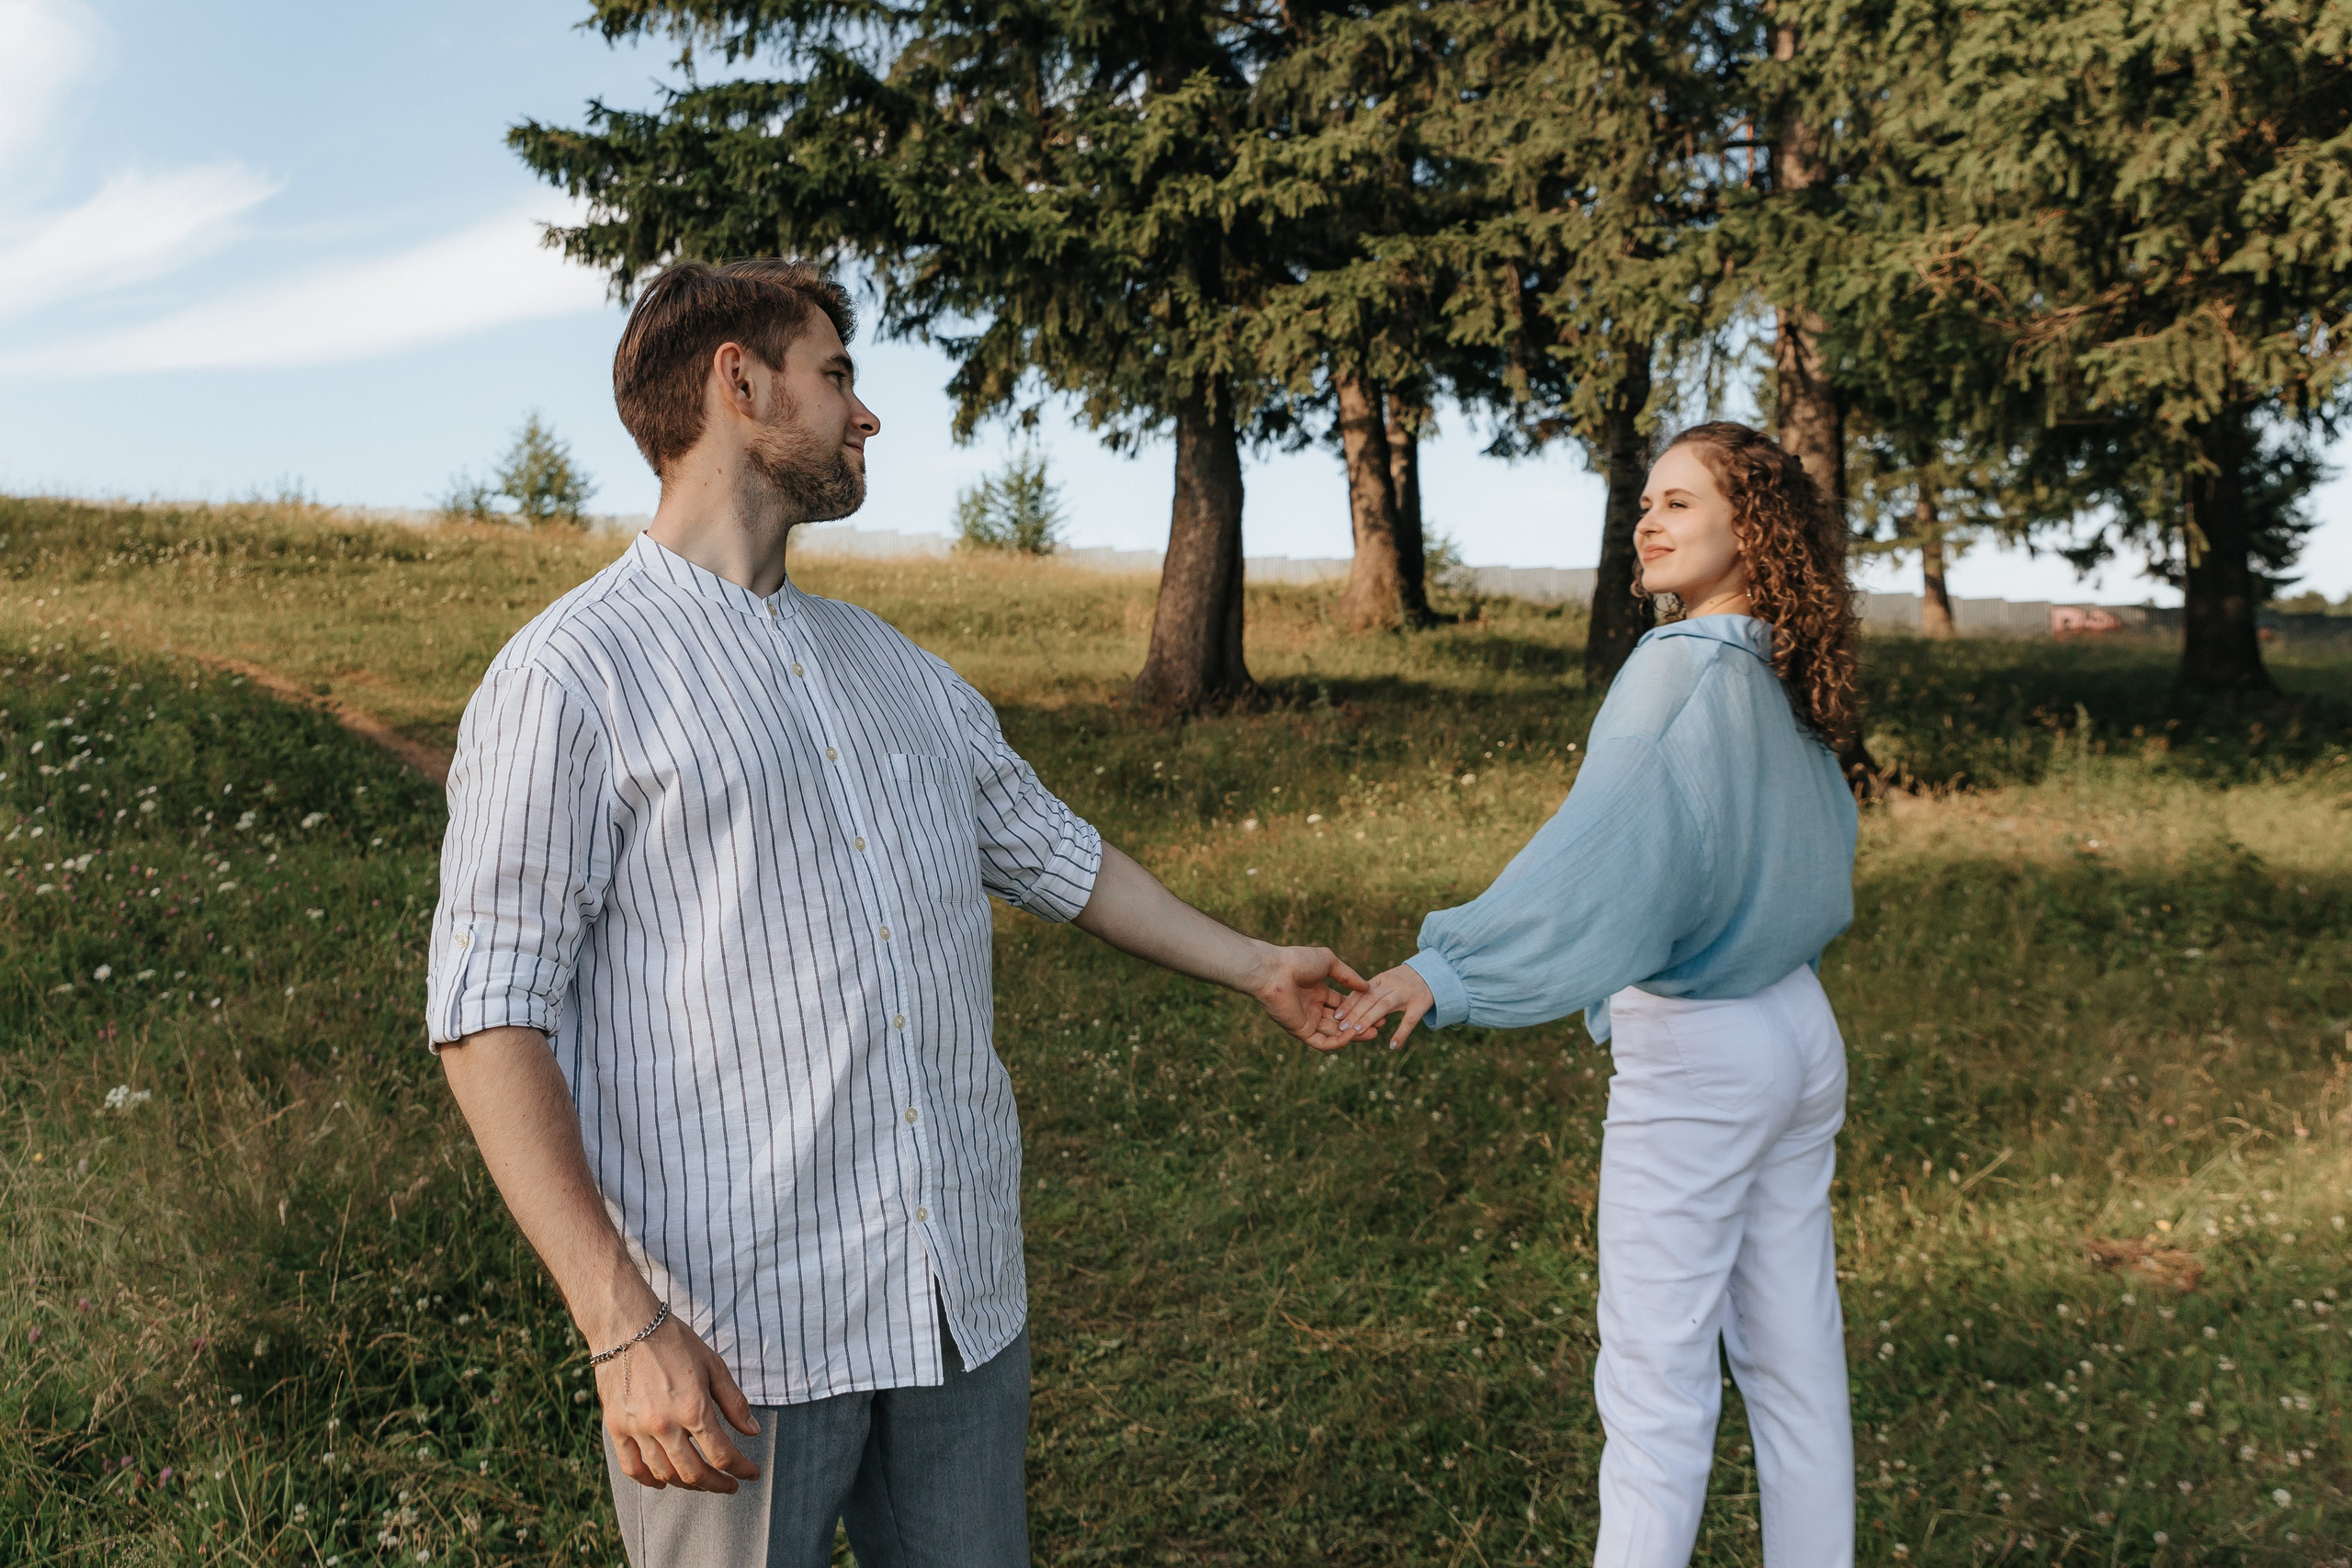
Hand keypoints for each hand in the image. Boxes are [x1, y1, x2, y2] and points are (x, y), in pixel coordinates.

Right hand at [598, 1314, 763, 1492]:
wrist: (627, 1326)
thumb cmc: (674, 1341)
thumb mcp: (713, 1364)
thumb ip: (734, 1402)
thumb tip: (752, 1432)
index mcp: (694, 1408)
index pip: (723, 1454)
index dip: (741, 1469)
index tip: (750, 1474)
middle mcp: (665, 1424)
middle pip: (694, 1473)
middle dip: (717, 1484)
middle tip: (728, 1485)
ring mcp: (638, 1429)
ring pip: (665, 1474)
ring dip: (687, 1484)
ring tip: (700, 1481)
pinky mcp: (616, 1428)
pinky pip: (632, 1467)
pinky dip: (649, 1481)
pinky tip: (662, 1482)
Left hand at [1245, 942, 1369, 1051]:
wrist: (1275, 970)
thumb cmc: (1298, 961)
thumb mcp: (1329, 962)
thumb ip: (1348, 976)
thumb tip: (1367, 987)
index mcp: (1317, 991)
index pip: (1342, 1004)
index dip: (1359, 1008)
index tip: (1377, 1009)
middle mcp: (1312, 1007)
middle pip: (1340, 1021)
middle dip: (1359, 1023)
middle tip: (1379, 1025)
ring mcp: (1306, 1020)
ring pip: (1333, 1033)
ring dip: (1353, 1035)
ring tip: (1372, 1033)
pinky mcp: (1300, 1030)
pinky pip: (1321, 1042)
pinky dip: (1337, 1042)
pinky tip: (1352, 1037)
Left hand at [1328, 963, 1434, 1050]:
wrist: (1434, 972)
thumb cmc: (1405, 981)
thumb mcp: (1387, 981)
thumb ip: (1371, 993)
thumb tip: (1348, 1009)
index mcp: (1381, 979)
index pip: (1361, 991)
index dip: (1349, 1003)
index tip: (1336, 1015)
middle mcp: (1391, 984)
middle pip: (1369, 999)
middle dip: (1354, 1013)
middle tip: (1341, 1027)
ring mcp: (1406, 994)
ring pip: (1384, 1006)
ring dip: (1369, 1019)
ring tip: (1357, 1031)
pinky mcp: (1421, 1004)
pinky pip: (1410, 1019)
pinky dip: (1401, 1033)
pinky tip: (1393, 1045)